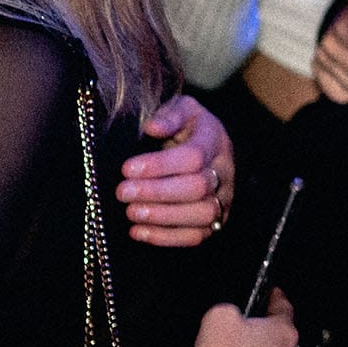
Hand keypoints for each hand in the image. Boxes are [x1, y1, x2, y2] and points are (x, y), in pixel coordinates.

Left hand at [119, 95, 234, 245]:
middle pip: (198, 188)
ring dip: (163, 216)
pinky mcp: (216, 221)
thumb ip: (169, 115)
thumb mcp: (181, 109)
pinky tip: (138, 231)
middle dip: (156, 192)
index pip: (193, 157)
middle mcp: (225, 172)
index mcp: (215, 141)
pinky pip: (197, 236)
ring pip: (202, 214)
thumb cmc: (187, 127)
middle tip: (122, 191)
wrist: (208, 147)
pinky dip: (166, 237)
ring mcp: (223, 199)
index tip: (127, 169)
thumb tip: (153, 128)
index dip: (160, 166)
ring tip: (130, 212)